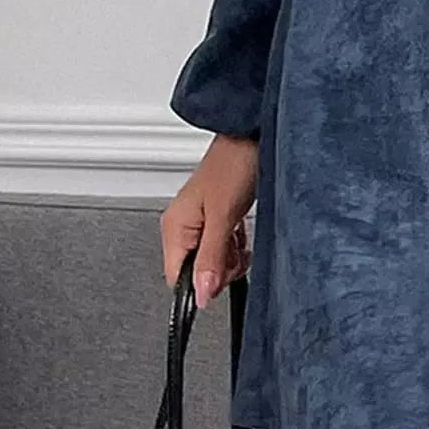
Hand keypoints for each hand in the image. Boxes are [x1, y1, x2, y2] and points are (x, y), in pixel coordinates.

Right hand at [160, 133, 257, 308]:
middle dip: (220, 269)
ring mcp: (199, 220)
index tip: (223, 278)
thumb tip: (201, 295)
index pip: (176, 278)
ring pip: (211, 260)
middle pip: (196, 271)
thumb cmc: (235, 163)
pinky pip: (223, 246)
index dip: (201, 285)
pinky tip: (242, 231)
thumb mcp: (223, 216)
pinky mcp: (216, 216)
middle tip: (237, 251)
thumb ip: (211, 257)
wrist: (253, 134)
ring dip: (231, 257)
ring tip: (241, 238)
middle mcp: (182, 225)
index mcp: (175, 226)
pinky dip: (236, 245)